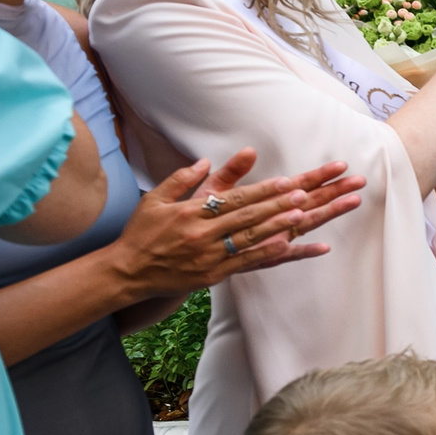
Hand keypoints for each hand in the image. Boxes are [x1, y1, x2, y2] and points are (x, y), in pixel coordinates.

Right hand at [111, 151, 364, 294]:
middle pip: (249, 217)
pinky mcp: (214, 275)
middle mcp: (203, 234)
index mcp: (191, 213)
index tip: (289, 181)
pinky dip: (269, 255)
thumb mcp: (156, 199)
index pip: (235, 199)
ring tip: (306, 215)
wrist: (127, 272)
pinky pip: (246, 264)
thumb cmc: (143, 232)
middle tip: (308, 194)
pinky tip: (289, 247)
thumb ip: (183, 178)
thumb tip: (207, 160)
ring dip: (280, 227)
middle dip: (281, 205)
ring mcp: (210, 256)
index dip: (263, 191)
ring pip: (252, 240)